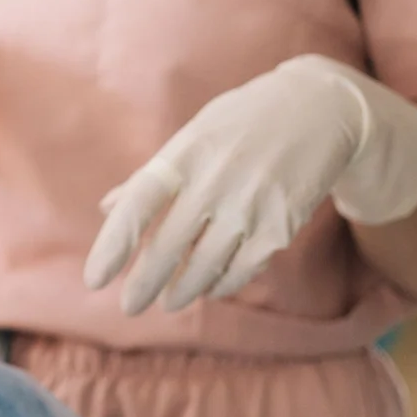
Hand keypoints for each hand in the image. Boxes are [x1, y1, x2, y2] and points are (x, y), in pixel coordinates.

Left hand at [84, 55, 416, 315]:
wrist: (321, 110)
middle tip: (129, 306)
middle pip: (168, 246)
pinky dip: (221, 283)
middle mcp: (215, 181)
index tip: (95, 278)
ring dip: (182, 290)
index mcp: (185, 154)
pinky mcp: (280, 226)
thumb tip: (108, 209)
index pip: (137, 204)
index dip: (113, 245)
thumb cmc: (244, 122)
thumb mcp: (194, 135)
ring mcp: (250, 206)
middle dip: (144, 284)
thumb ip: (152, 175)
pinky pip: (241, 268)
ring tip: (168, 302)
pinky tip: (209, 288)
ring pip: (204, 265)